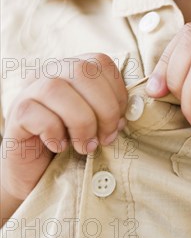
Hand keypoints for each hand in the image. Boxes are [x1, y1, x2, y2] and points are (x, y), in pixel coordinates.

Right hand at [1, 53, 126, 200]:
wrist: (35, 173)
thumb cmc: (72, 143)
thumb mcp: (97, 122)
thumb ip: (111, 111)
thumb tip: (125, 116)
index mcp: (74, 68)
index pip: (101, 63)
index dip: (118, 92)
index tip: (120, 122)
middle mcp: (51, 71)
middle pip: (82, 70)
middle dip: (104, 108)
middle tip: (106, 138)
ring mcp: (30, 90)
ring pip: (57, 89)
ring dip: (81, 123)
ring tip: (86, 147)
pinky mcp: (17, 113)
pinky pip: (39, 115)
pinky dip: (56, 135)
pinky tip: (60, 147)